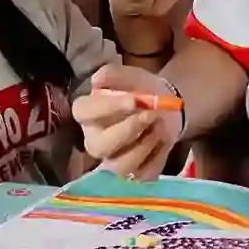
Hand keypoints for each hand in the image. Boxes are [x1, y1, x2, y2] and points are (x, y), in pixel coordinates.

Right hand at [71, 64, 183, 179]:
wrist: (164, 107)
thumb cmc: (140, 89)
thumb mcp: (129, 75)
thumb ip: (113, 74)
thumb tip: (98, 80)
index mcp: (87, 114)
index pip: (84, 112)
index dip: (108, 108)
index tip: (134, 100)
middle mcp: (95, 141)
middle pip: (99, 146)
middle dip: (128, 130)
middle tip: (151, 114)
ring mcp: (113, 160)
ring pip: (121, 166)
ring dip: (145, 144)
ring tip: (160, 125)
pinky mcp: (136, 174)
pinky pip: (145, 173)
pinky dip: (159, 155)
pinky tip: (163, 139)